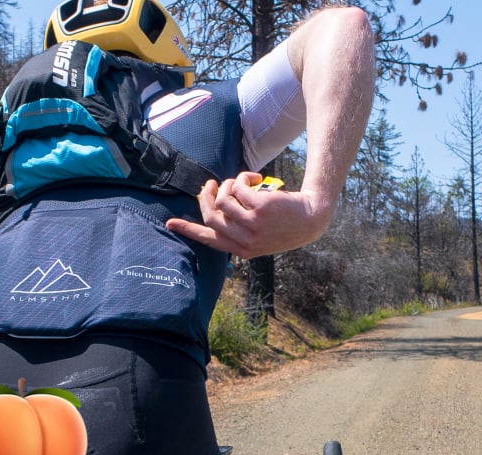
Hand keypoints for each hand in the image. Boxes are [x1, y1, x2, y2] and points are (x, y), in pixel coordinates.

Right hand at [166, 172, 333, 258]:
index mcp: (241, 249)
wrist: (311, 219)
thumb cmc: (285, 225)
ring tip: (241, 181)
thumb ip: (238, 226)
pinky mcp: (259, 208)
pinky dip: (244, 178)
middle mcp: (244, 240)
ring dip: (228, 185)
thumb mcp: (260, 234)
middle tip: (211, 184)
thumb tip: (216, 205)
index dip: (188, 230)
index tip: (170, 224)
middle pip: (211, 216)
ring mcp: (251, 225)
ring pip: (223, 200)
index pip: (209, 240)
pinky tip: (256, 178)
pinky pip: (239, 188)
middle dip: (206, 197)